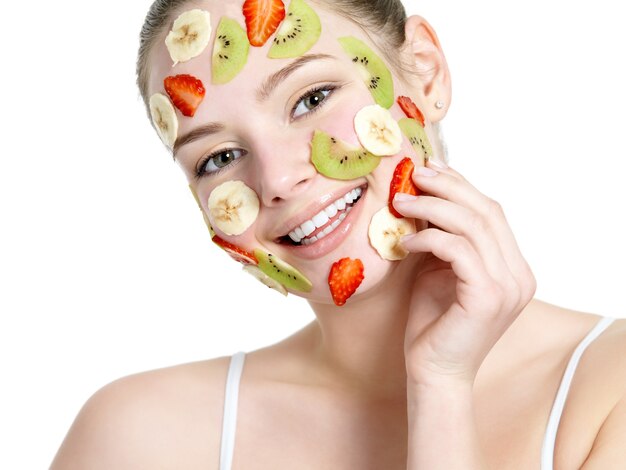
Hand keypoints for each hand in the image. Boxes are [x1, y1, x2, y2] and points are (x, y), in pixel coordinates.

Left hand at [393, 159, 536, 386]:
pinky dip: (430, 238)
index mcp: (513, 267)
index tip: (430, 168)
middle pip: (487, 211)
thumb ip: (442, 238)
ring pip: (473, 225)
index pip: (491, 212)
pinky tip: (405, 242)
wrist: (434, 373)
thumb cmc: (432, 323)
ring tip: (400, 202)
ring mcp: (509, 286)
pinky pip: (458, 250)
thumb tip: (422, 196)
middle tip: (414, 174)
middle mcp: (519, 275)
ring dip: (433, 207)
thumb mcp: (438, 270)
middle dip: (448, 186)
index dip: (462, 185)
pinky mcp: (488, 297)